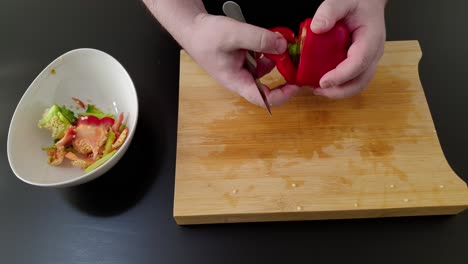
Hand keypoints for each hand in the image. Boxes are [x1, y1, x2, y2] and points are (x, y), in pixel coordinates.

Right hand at [185, 14, 300, 107]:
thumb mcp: (234, 34)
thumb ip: (259, 39)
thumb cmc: (204, 37)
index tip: (295, 86)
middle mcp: (242, 79)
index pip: (263, 99)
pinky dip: (266, 48)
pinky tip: (264, 37)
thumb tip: (282, 45)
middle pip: (268, 83)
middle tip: (290, 55)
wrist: (193, 29)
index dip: (282, 96)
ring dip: (274, 55)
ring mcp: (243, 70)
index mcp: (237, 82)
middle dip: (282, 70)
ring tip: (274, 40)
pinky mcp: (244, 60)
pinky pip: (262, 57)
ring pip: (267, 68)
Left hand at [310, 0, 386, 98]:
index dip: (341, 76)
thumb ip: (329, 11)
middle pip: (360, 81)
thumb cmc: (358, 2)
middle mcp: (373, 53)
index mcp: (370, 39)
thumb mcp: (342, 1)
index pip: (358, 63)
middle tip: (317, 90)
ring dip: (338, 91)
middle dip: (339, 91)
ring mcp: (369, 61)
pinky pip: (353, 80)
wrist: (369, 2)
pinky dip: (339, 85)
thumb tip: (317, 27)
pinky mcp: (361, 64)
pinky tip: (323, 83)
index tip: (323, 82)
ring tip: (317, 89)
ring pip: (357, 84)